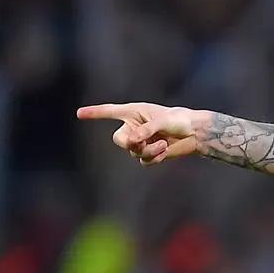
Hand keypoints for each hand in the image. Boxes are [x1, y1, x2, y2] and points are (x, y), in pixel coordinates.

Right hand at [77, 102, 202, 165]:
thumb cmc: (179, 120)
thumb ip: (146, 130)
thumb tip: (133, 141)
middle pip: (119, 140)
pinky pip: (144, 160)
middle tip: (141, 141)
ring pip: (133, 152)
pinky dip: (154, 157)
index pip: (110, 112)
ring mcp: (141, 141)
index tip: (79, 114)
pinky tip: (164, 149)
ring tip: (162, 143)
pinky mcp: (150, 153)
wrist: (194, 133)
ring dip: (147, 150)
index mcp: (134, 112)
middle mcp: (134, 126)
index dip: (95, 113)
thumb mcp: (163, 121)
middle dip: (129, 143)